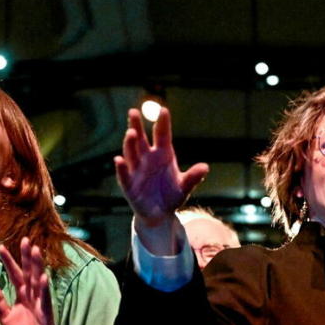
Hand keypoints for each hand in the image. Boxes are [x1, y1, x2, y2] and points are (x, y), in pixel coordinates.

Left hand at [0, 238, 65, 324]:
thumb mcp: (5, 318)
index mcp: (22, 297)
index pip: (15, 276)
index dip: (9, 262)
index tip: (1, 247)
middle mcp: (32, 297)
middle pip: (28, 273)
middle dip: (26, 257)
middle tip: (25, 239)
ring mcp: (40, 304)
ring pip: (38, 281)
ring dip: (37, 266)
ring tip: (36, 250)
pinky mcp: (46, 314)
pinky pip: (45, 300)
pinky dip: (45, 289)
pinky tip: (44, 277)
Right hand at [114, 106, 208, 251]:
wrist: (159, 214)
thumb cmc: (171, 196)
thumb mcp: (184, 187)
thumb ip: (193, 177)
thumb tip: (205, 167)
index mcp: (163, 155)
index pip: (162, 135)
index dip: (162, 123)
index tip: (163, 110)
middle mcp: (147, 158)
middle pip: (141, 139)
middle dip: (137, 126)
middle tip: (134, 112)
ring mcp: (136, 169)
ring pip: (131, 153)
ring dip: (130, 143)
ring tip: (131, 133)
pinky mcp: (129, 184)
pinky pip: (124, 174)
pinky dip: (121, 167)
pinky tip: (119, 160)